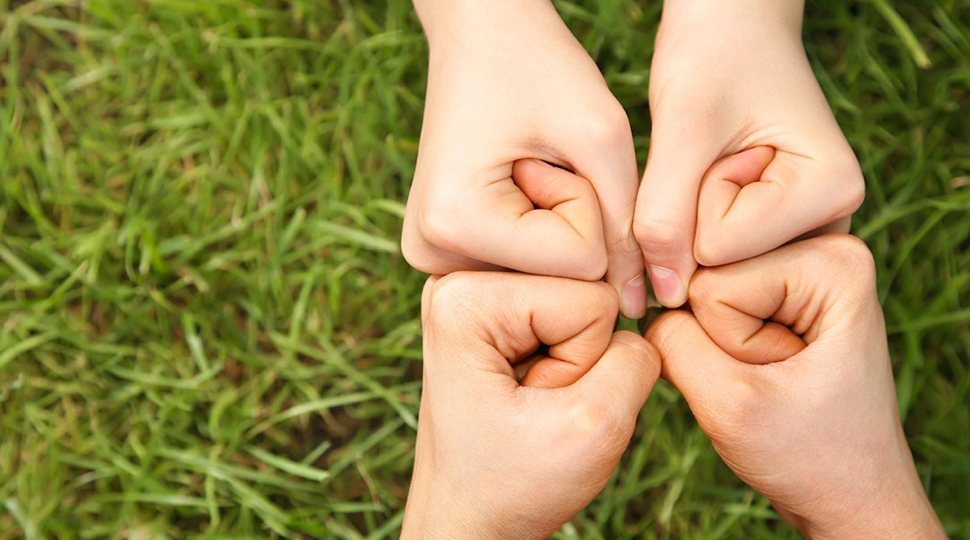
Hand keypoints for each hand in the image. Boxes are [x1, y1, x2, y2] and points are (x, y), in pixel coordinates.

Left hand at [402, 273, 660, 539]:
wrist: (470, 518)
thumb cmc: (512, 484)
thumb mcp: (593, 428)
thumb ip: (637, 357)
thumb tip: (637, 304)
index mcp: (465, 296)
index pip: (591, 299)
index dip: (584, 363)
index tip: (534, 402)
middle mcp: (460, 275)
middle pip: (585, 288)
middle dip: (578, 354)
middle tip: (532, 401)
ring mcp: (477, 288)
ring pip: (582, 299)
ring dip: (573, 356)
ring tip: (529, 395)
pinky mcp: (494, 305)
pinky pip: (569, 312)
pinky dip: (564, 355)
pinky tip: (529, 385)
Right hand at [403, 0, 646, 317]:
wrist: (479, 32)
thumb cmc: (539, 65)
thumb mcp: (599, 137)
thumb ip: (629, 226)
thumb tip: (637, 308)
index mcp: (454, 224)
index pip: (577, 264)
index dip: (591, 204)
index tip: (555, 153)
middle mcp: (430, 255)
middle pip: (555, 278)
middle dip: (573, 222)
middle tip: (539, 158)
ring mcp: (431, 258)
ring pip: (541, 276)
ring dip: (555, 225)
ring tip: (524, 166)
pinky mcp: (442, 253)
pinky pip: (520, 267)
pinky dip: (536, 230)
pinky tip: (513, 184)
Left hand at [635, 0, 864, 306]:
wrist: (731, 23)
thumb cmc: (712, 56)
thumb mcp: (682, 129)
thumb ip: (664, 214)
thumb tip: (663, 298)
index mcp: (834, 190)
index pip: (720, 247)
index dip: (693, 195)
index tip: (717, 140)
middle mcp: (833, 221)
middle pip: (721, 263)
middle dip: (692, 210)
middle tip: (711, 148)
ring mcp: (807, 230)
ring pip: (713, 262)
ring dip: (691, 212)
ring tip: (713, 156)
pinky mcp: (778, 231)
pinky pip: (713, 253)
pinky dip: (694, 216)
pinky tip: (712, 173)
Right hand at [645, 235, 945, 538]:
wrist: (849, 496)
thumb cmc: (811, 458)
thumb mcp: (729, 406)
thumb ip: (672, 342)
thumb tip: (640, 297)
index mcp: (833, 260)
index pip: (712, 285)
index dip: (729, 345)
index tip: (780, 377)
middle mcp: (820, 244)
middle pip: (704, 277)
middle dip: (719, 339)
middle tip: (774, 379)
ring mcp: (797, 262)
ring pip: (697, 291)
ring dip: (716, 345)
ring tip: (771, 376)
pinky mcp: (776, 286)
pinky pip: (704, 304)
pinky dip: (716, 345)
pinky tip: (760, 368)